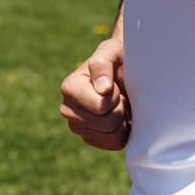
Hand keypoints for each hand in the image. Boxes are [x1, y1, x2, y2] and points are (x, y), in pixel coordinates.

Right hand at [59, 36, 131, 150]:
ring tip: (118, 103)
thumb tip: (102, 89)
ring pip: (111, 136)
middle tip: (118, 94)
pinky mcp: (91, 138)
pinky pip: (114, 144)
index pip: (101, 107)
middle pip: (107, 124)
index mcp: (69, 88)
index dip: (115, 96)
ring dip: (122, 119)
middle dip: (119, 108)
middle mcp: (68, 110)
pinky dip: (123, 131)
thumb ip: (103, 65)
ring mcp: (78, 127)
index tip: (113, 84)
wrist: (126, 70)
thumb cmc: (118, 57)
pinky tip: (119, 116)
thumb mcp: (112, 51)